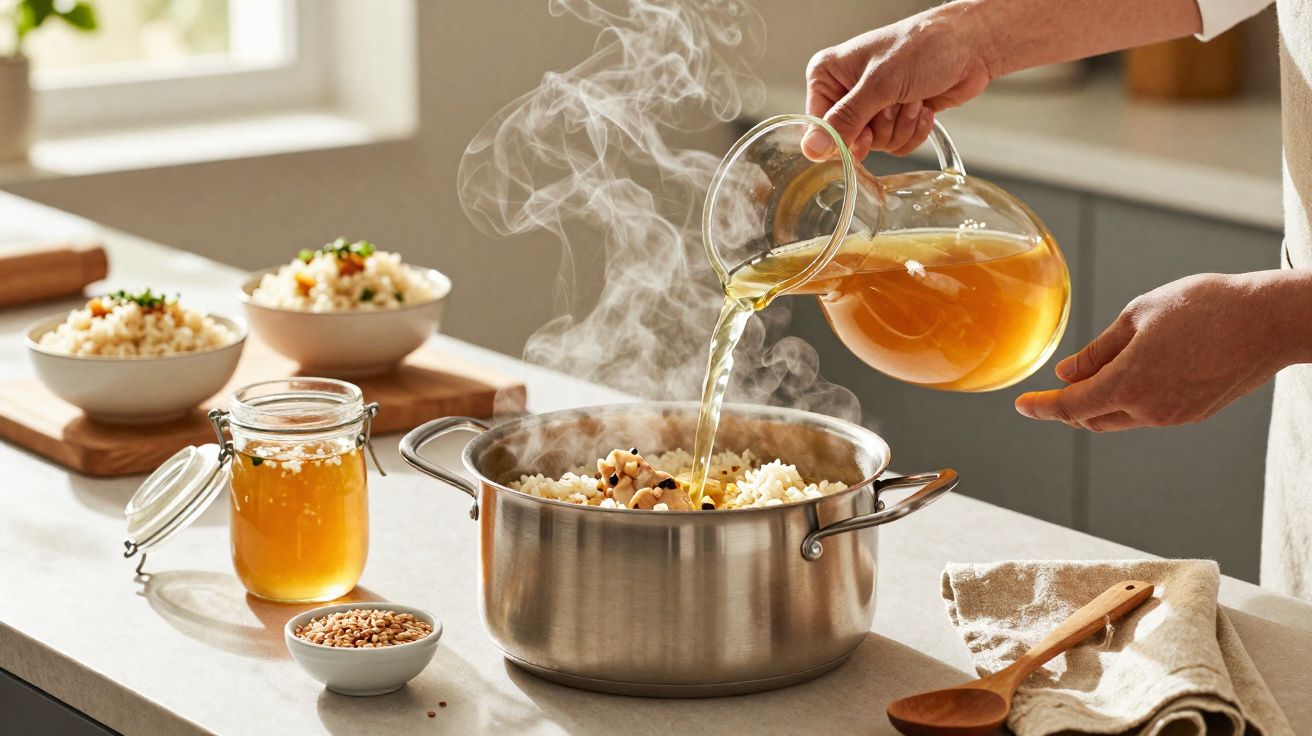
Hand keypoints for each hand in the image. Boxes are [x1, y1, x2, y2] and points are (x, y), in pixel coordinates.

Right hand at [802, 2, 999, 160]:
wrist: (969, 45)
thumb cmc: (923, 47)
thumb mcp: (879, 84)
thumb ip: (845, 119)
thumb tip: (811, 148)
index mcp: (828, 75)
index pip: (818, 126)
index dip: (842, 135)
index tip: (864, 130)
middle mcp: (846, 92)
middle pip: (849, 140)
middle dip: (880, 127)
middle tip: (894, 103)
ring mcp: (871, 107)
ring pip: (875, 145)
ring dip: (901, 126)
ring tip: (913, 97)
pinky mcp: (894, 119)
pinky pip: (895, 147)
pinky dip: (913, 131)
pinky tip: (922, 106)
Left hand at [1015, 272, 1303, 431]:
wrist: (1269, 321)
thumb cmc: (1204, 307)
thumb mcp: (1139, 316)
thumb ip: (1098, 350)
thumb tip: (1067, 374)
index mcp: (1128, 384)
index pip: (1070, 407)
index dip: (1041, 407)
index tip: (1021, 405)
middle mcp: (1148, 410)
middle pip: (1091, 418)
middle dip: (1069, 405)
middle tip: (1057, 385)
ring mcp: (1174, 416)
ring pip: (1120, 419)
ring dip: (1100, 403)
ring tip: (1095, 373)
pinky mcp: (1194, 414)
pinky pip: (1148, 414)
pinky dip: (1129, 400)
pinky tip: (1134, 374)